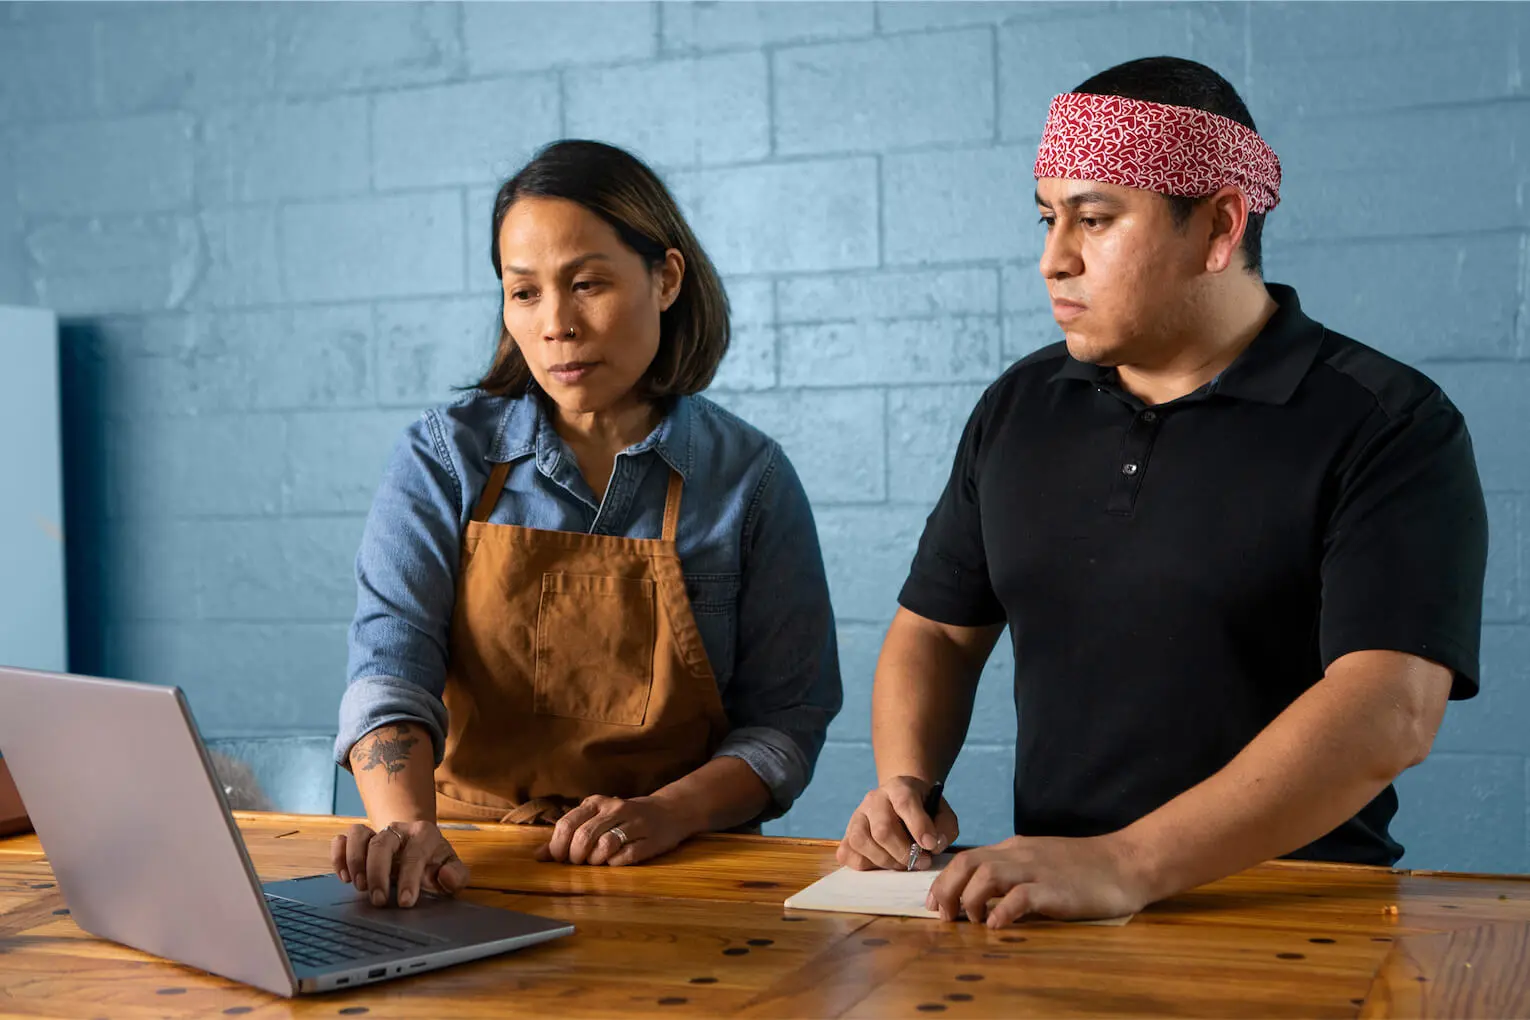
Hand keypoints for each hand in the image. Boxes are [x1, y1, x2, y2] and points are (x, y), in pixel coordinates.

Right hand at [330, 820, 468, 908]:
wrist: (421, 848)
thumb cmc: (435, 864)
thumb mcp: (452, 870)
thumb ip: (457, 876)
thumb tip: (446, 877)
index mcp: (424, 834)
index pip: (414, 853)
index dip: (409, 878)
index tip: (405, 902)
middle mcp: (398, 829)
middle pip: (382, 842)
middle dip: (378, 873)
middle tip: (379, 900)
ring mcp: (376, 833)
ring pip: (358, 833)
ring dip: (355, 860)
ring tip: (359, 886)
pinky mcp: (360, 841)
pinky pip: (342, 839)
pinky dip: (338, 855)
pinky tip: (344, 877)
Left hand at [535, 794, 691, 866]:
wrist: (669, 811)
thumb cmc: (624, 818)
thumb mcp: (595, 818)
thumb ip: (568, 835)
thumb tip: (539, 856)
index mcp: (596, 802)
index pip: (568, 824)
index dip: (558, 846)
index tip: (559, 858)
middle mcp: (614, 809)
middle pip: (584, 837)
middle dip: (575, 856)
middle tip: (578, 863)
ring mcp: (634, 823)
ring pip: (604, 846)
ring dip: (595, 861)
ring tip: (597, 862)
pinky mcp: (650, 840)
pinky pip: (625, 857)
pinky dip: (615, 864)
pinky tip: (614, 862)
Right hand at [836, 776, 958, 870]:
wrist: (901, 804)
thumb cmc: (924, 812)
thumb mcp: (943, 813)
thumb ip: (945, 828)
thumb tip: (933, 845)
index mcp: (899, 787)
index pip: (905, 802)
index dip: (918, 826)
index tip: (930, 845)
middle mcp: (874, 798)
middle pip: (882, 829)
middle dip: (904, 852)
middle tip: (921, 862)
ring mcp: (857, 816)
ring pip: (862, 841)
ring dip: (885, 860)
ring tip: (902, 864)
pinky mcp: (847, 834)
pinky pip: (848, 854)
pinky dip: (866, 865)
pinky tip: (883, 863)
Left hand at [926, 832, 1150, 927]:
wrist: (1128, 862)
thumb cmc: (1086, 868)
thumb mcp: (1042, 861)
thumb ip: (1015, 872)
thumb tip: (986, 894)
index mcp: (1015, 849)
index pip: (968, 858)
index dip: (945, 880)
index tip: (934, 903)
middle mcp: (1020, 855)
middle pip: (968, 864)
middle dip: (947, 889)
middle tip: (943, 916)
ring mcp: (1038, 870)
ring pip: (987, 875)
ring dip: (970, 900)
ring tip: (970, 922)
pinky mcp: (1056, 889)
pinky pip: (1021, 896)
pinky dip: (1003, 911)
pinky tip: (997, 926)